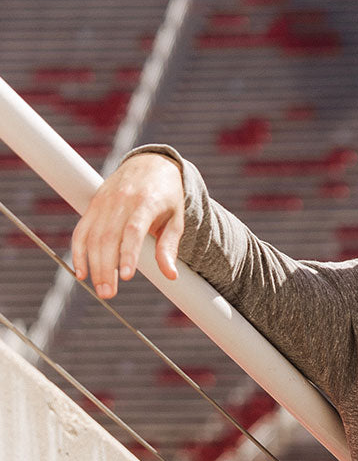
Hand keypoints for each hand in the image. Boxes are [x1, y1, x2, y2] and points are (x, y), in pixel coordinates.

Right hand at [72, 153, 184, 298]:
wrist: (150, 166)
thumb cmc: (167, 198)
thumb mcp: (177, 220)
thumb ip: (170, 246)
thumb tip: (171, 275)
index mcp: (145, 202)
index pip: (133, 231)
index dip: (128, 254)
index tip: (127, 276)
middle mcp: (121, 201)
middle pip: (109, 238)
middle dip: (106, 268)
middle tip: (109, 294)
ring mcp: (104, 202)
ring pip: (93, 237)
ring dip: (93, 265)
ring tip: (101, 290)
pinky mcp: (93, 205)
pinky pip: (82, 230)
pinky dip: (78, 251)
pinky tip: (81, 272)